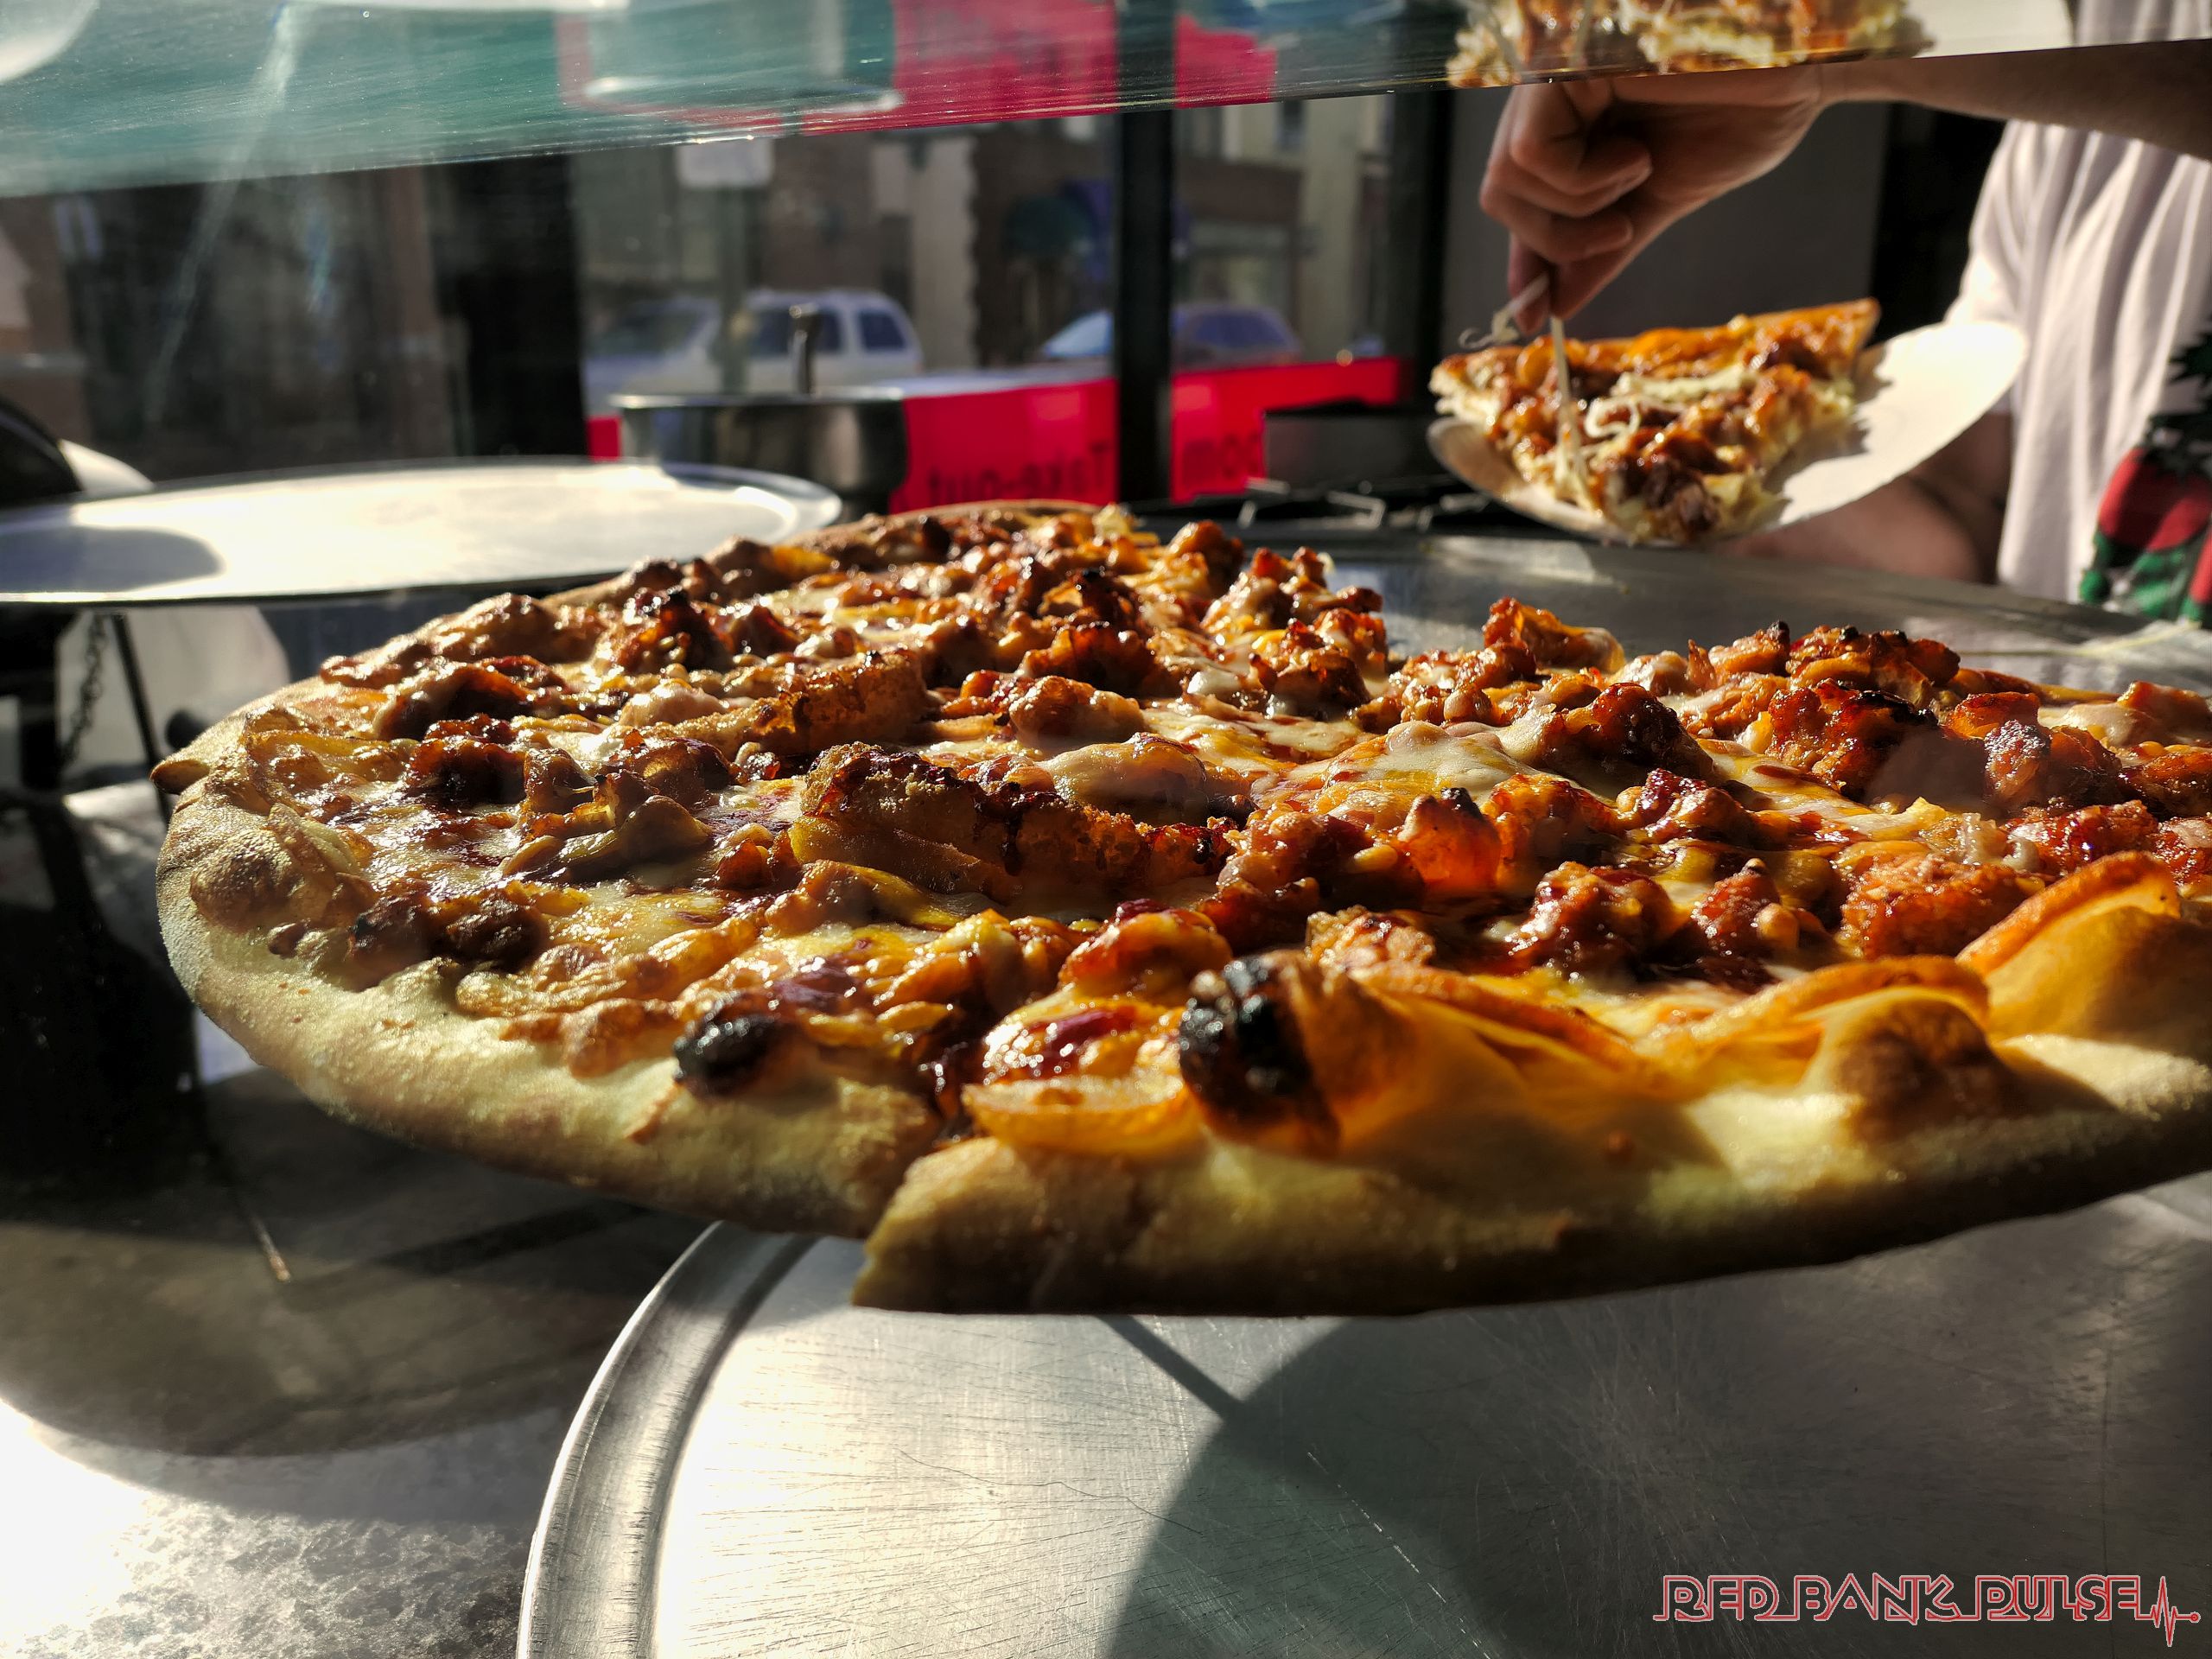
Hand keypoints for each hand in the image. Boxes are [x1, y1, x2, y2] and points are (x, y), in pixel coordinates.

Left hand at [1480, 69, 1826, 325]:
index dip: (1525, 256)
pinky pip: (1530, 156)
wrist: (1803, 68)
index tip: (1533, 315)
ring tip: (1639, 172)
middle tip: (1621, 231)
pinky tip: (1636, 154)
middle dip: (1556, 240)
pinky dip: (1582, 181)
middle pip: (1498, 193)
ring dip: (1578, 206)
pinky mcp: (1564, 65)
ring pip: (1505, 179)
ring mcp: (1552, 74)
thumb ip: (1602, 247)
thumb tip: (1553, 307)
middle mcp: (1550, 91)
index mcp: (1571, 116)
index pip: (1517, 194)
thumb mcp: (1659, 197)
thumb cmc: (1745, 109)